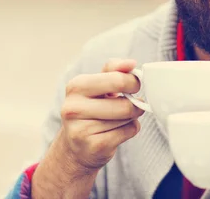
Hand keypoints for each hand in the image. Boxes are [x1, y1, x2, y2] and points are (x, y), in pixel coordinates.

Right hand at [32, 58, 144, 197]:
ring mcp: (82, 129)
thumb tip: (131, 63)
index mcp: (76, 86)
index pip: (118, 80)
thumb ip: (115, 69)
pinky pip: (128, 132)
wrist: (76, 145)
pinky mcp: (94, 146)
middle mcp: (74, 108)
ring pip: (128, 119)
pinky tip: (117, 131)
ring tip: (119, 118)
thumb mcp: (98, 84)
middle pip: (125, 104)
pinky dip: (129, 130)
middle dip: (135, 104)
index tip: (133, 86)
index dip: (133, 82)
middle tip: (131, 104)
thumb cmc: (92, 108)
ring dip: (131, 118)